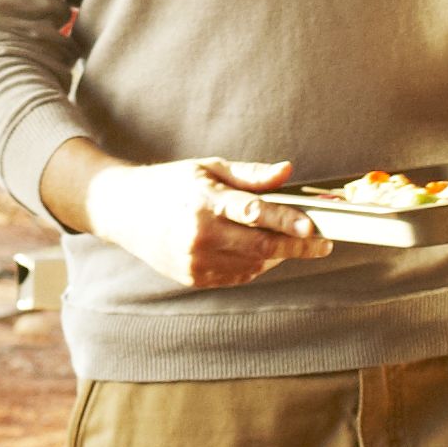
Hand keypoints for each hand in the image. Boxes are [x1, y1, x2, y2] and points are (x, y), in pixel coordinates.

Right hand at [85, 154, 334, 290]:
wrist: (124, 211)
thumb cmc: (171, 184)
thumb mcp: (209, 169)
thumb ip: (251, 175)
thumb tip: (287, 171)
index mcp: (204, 201)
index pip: (254, 213)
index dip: (286, 221)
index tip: (313, 227)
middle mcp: (199, 234)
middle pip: (260, 246)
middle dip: (297, 246)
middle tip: (323, 243)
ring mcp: (195, 260)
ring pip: (253, 265)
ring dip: (277, 256)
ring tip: (290, 242)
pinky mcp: (193, 277)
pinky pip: (237, 276)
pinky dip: (255, 265)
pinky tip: (259, 252)